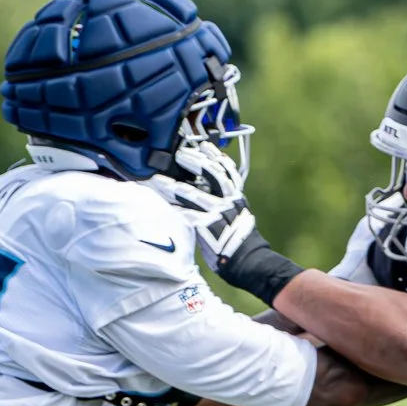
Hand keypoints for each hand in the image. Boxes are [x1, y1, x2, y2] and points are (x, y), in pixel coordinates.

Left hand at [155, 144, 259, 268]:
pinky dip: (175, 210)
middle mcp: (229, 202)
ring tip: (158, 180)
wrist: (248, 261)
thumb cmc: (239, 240)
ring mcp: (219, 214)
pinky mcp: (209, 229)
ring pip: (194, 194)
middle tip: (179, 154)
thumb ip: (224, 200)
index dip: (216, 156)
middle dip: (195, 162)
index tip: (203, 145)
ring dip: (174, 186)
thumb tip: (206, 189)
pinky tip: (162, 207)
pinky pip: (188, 217)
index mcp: (236, 197)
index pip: (227, 170)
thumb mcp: (237, 214)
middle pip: (212, 175)